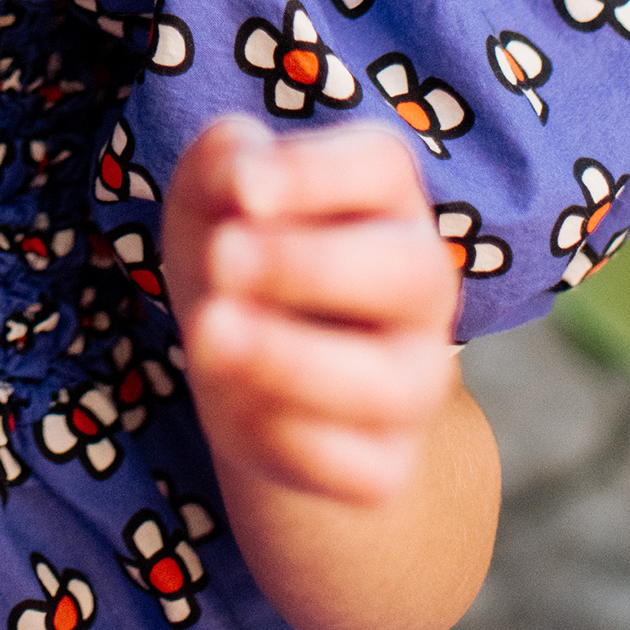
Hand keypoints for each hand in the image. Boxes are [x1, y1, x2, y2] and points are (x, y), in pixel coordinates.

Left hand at [163, 114, 460, 509]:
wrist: (240, 367)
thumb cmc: (233, 252)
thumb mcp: (208, 194)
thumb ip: (222, 162)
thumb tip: (243, 179)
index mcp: (384, 197)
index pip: (382, 167)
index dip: (315, 174)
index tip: (245, 191)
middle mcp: (421, 284)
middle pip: (410, 272)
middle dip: (308, 265)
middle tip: (222, 257)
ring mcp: (414, 379)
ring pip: (388, 385)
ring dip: (291, 358)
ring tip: (209, 329)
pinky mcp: (384, 463)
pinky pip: (354, 467)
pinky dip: (281, 438)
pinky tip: (229, 400)